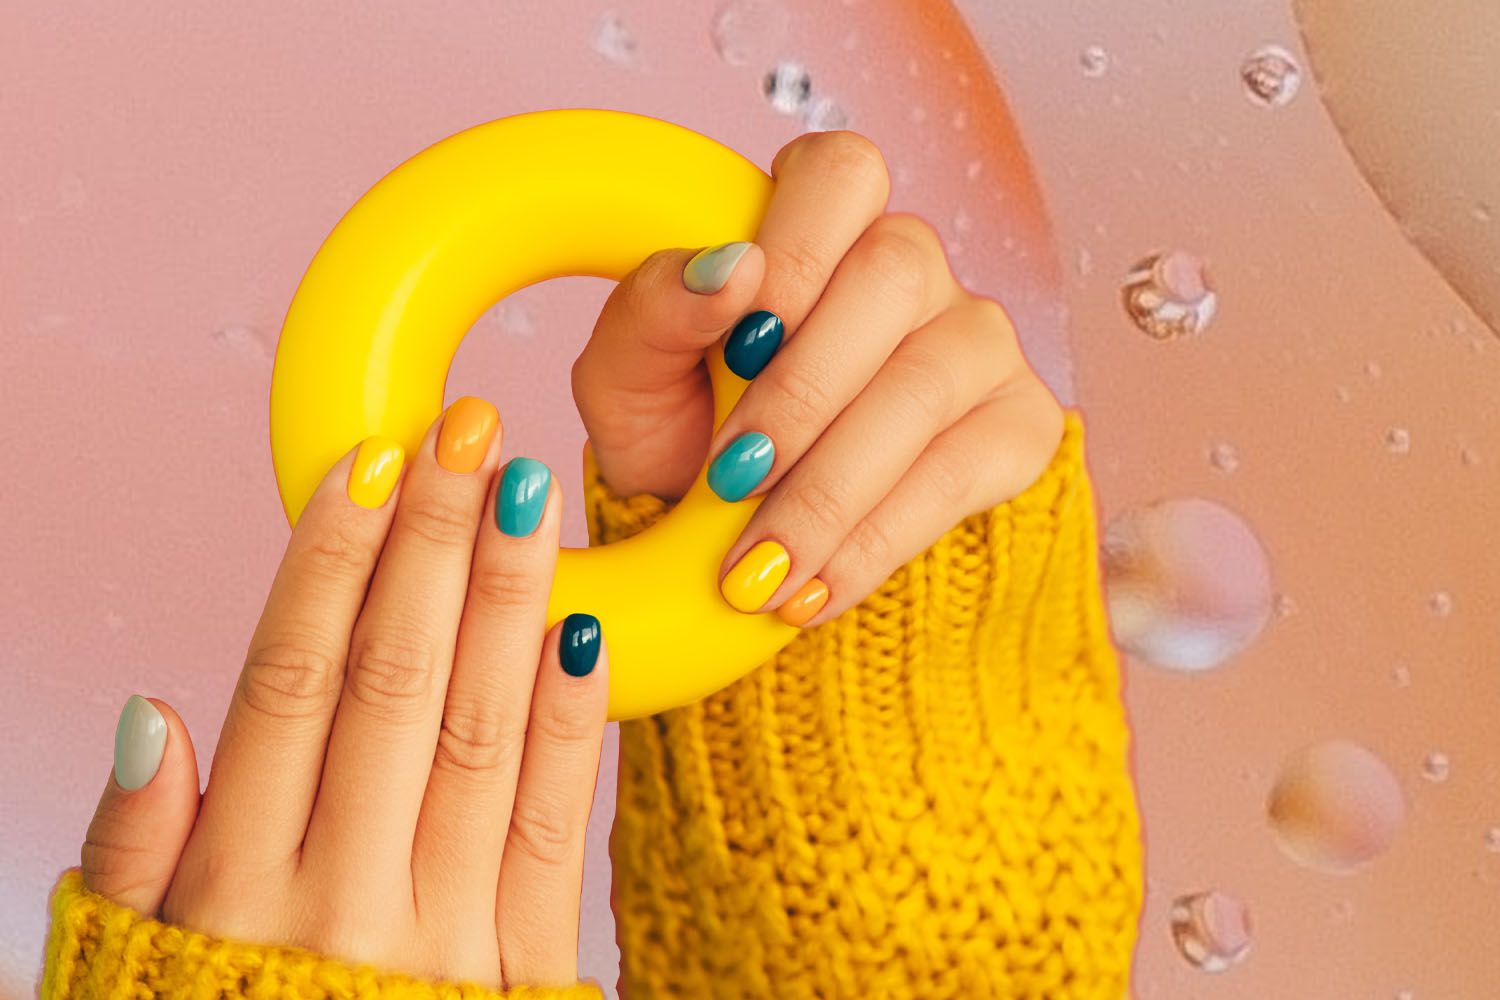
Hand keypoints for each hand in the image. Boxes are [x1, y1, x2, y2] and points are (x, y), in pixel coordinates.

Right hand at [79, 398, 606, 989]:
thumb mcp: (129, 974)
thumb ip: (134, 852)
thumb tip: (153, 714)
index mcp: (239, 889)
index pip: (293, 685)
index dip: (332, 563)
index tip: (370, 465)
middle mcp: (347, 899)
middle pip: (397, 685)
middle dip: (435, 546)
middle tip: (469, 434)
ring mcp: (450, 936)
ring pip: (482, 735)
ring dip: (509, 603)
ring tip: (531, 494)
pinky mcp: (529, 970)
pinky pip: (554, 827)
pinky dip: (568, 725)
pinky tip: (578, 632)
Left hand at [572, 129, 1064, 628]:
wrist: (735, 542)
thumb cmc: (684, 436)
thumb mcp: (632, 379)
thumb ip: (653, 311)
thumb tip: (731, 268)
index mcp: (819, 223)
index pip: (841, 174)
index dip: (797, 249)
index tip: (734, 341)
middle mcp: (912, 266)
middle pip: (893, 276)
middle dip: (803, 392)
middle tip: (731, 481)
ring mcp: (976, 341)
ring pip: (926, 386)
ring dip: (832, 489)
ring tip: (757, 570)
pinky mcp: (1017, 426)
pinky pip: (962, 474)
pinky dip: (877, 542)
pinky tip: (816, 589)